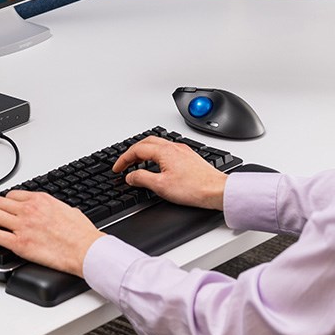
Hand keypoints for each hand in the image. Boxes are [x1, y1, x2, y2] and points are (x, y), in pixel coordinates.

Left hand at [0, 190, 103, 275]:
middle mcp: (28, 210)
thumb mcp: (69, 210)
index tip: (4, 207)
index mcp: (40, 200)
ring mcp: (22, 226)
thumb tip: (56, 211)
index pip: (12, 195)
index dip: (6, 202)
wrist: (85, 250)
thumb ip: (56, 208)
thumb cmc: (81, 233)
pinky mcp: (19, 244)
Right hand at [113, 136, 228, 209]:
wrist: (216, 191)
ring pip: (157, 145)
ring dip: (144, 152)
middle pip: (146, 143)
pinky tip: (158, 166)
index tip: (117, 168)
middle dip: (132, 152)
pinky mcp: (189, 157)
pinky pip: (167, 150)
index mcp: (164, 151)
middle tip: (124, 164)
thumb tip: (130, 176)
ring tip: (138, 164)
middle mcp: (173, 147)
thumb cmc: (194, 188)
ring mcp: (182, 151)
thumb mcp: (161, 186)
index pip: (137, 149)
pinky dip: (156, 155)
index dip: (124, 159)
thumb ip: (142, 179)